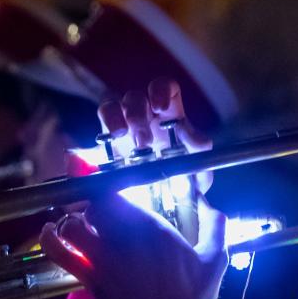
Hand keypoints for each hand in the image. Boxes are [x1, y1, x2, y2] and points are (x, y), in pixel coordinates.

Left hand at [41, 194, 228, 298]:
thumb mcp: (216, 257)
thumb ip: (214, 224)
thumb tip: (210, 203)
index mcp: (152, 228)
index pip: (117, 191)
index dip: (107, 183)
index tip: (109, 181)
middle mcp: (123, 238)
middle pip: (93, 206)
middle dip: (95, 204)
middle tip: (102, 210)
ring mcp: (103, 260)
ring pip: (72, 225)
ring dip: (73, 220)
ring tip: (81, 223)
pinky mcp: (91, 280)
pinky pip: (61, 254)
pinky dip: (51, 240)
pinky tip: (50, 232)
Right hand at [99, 78, 212, 192]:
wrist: (166, 210)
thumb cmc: (185, 182)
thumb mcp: (200, 172)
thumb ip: (200, 151)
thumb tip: (190, 133)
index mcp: (169, 116)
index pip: (164, 88)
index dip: (161, 90)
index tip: (160, 108)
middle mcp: (144, 117)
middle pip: (134, 97)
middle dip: (137, 115)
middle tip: (143, 143)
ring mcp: (122, 129)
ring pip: (111, 106)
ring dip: (115, 119)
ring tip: (120, 138)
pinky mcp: (105, 147)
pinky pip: (97, 130)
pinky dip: (100, 131)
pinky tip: (106, 145)